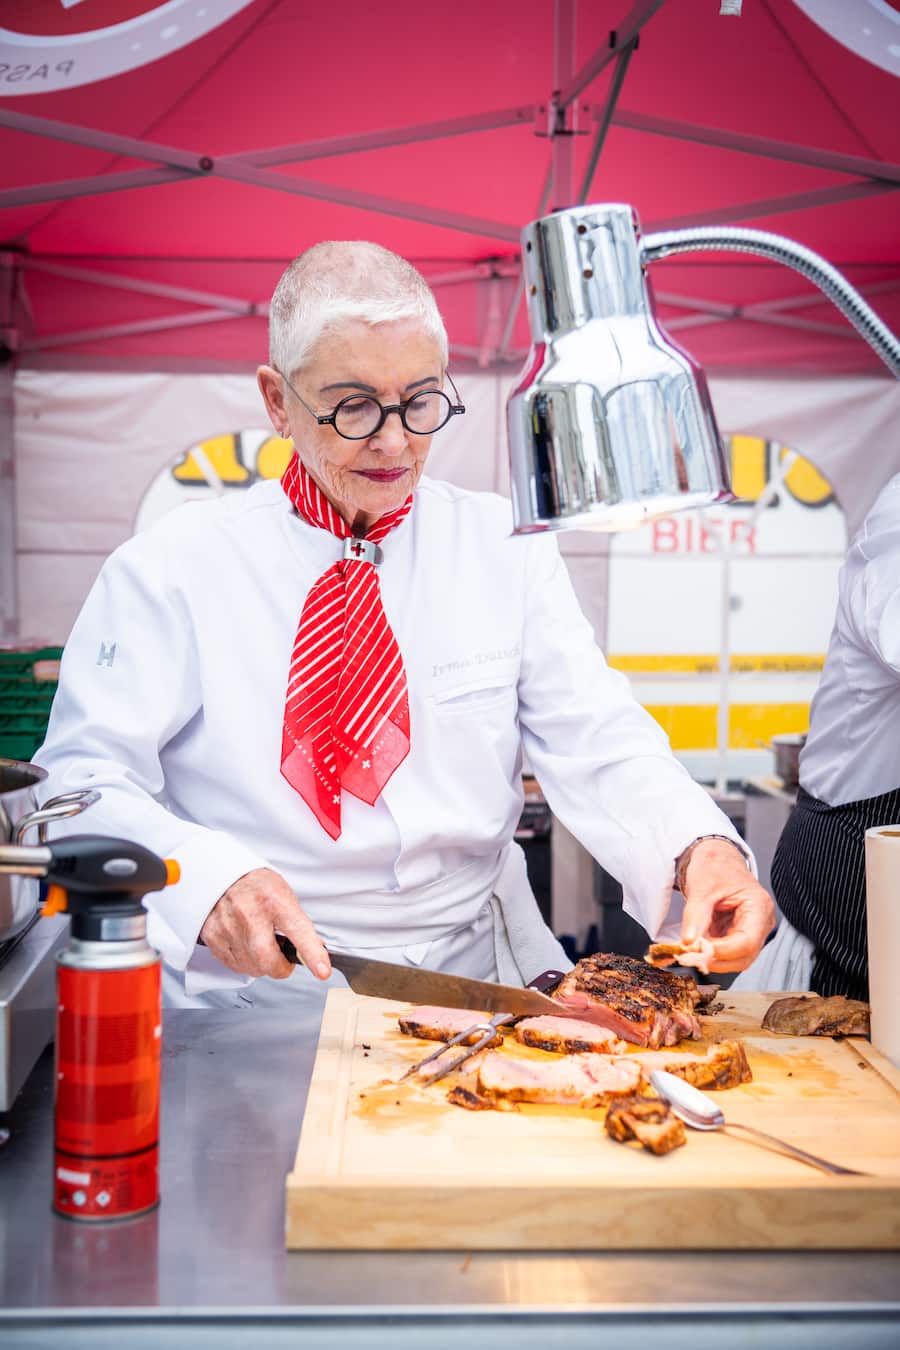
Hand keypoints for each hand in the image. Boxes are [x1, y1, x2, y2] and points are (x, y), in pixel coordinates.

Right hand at [199, 867, 330, 979]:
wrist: (225, 877)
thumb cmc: (258, 886)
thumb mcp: (284, 895)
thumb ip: (297, 924)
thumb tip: (314, 952)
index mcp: (273, 900)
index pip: (298, 931)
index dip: (312, 954)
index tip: (323, 971)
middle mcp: (249, 913)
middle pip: (267, 960)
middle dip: (280, 968)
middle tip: (283, 961)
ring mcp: (228, 926)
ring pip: (251, 967)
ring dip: (262, 965)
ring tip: (262, 945)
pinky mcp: (213, 937)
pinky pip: (234, 965)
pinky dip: (245, 963)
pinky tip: (247, 946)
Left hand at [679, 839, 775, 972]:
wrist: (717, 859)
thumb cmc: (716, 867)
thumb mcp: (702, 887)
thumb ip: (695, 916)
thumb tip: (688, 942)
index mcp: (759, 906)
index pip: (747, 942)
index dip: (722, 951)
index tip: (697, 951)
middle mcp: (761, 922)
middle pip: (745, 956)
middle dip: (717, 959)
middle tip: (690, 954)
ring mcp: (753, 930)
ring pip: (737, 959)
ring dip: (713, 958)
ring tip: (691, 949)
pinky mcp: (740, 935)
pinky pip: (729, 953)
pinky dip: (712, 953)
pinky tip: (697, 945)